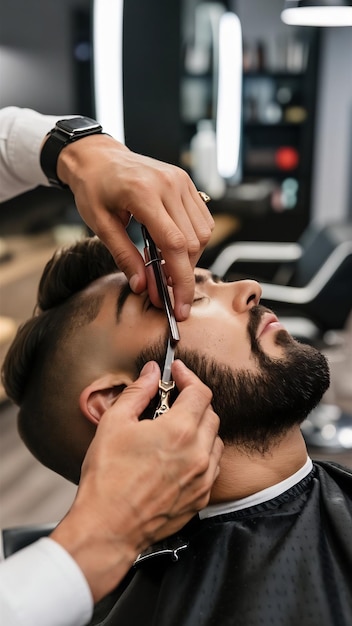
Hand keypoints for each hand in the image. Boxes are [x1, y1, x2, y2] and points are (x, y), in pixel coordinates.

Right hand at [50, 360, 221, 601]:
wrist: (108, 528)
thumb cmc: (107, 477)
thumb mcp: (114, 423)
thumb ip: (138, 392)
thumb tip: (152, 372)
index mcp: (180, 431)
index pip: (200, 392)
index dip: (188, 376)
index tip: (176, 372)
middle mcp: (199, 453)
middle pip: (211, 414)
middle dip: (193, 401)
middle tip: (170, 400)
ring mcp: (203, 478)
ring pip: (215, 440)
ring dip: (200, 428)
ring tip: (175, 429)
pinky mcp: (201, 497)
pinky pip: (212, 466)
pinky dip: (201, 454)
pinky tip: (180, 456)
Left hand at [56, 134, 213, 320]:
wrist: (98, 156)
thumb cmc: (94, 188)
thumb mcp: (100, 224)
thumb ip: (123, 256)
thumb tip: (143, 286)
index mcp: (144, 194)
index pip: (175, 245)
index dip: (181, 280)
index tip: (179, 306)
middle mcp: (169, 185)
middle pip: (193, 243)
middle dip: (183, 273)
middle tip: (163, 285)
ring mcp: (181, 181)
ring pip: (203, 233)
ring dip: (189, 257)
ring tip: (165, 263)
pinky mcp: (186, 183)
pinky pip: (203, 220)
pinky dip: (194, 240)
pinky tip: (173, 246)